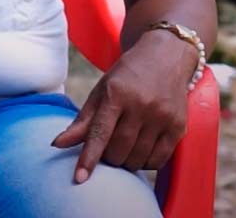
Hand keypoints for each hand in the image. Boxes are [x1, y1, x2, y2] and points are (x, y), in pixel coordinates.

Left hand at [51, 31, 194, 182]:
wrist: (165, 56)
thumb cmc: (127, 75)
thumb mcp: (102, 90)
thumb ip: (83, 120)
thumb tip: (57, 144)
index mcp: (117, 92)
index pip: (100, 132)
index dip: (89, 157)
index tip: (79, 178)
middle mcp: (141, 104)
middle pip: (118, 150)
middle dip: (108, 157)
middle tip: (107, 149)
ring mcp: (162, 116)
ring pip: (137, 158)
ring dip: (125, 162)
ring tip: (122, 148)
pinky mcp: (178, 126)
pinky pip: (158, 160)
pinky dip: (144, 162)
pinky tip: (140, 151)